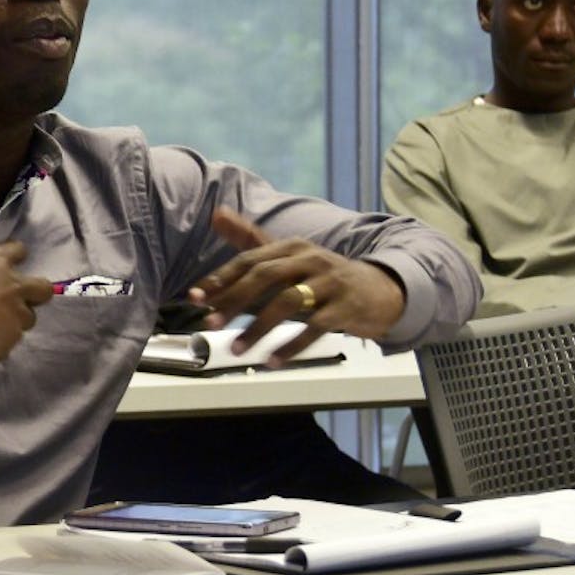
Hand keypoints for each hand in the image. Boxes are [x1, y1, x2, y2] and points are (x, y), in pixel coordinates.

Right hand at [0, 219, 52, 364]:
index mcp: (0, 262)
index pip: (19, 250)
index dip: (14, 254)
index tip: (7, 258)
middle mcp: (15, 289)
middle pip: (43, 289)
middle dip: (34, 292)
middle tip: (15, 296)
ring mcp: (15, 319)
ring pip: (29, 319)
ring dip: (17, 319)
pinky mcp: (8, 344)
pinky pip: (10, 344)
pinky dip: (0, 343)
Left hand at [187, 208, 403, 365]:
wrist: (380, 290)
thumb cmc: (323, 275)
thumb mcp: (289, 255)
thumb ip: (251, 239)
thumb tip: (216, 214)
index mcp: (291, 246)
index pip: (249, 260)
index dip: (221, 279)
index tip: (194, 298)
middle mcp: (309, 259)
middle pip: (265, 276)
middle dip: (234, 300)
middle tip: (209, 323)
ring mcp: (330, 282)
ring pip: (288, 303)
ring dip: (258, 328)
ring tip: (236, 349)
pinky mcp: (346, 307)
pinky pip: (315, 327)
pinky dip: (292, 345)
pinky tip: (272, 360)